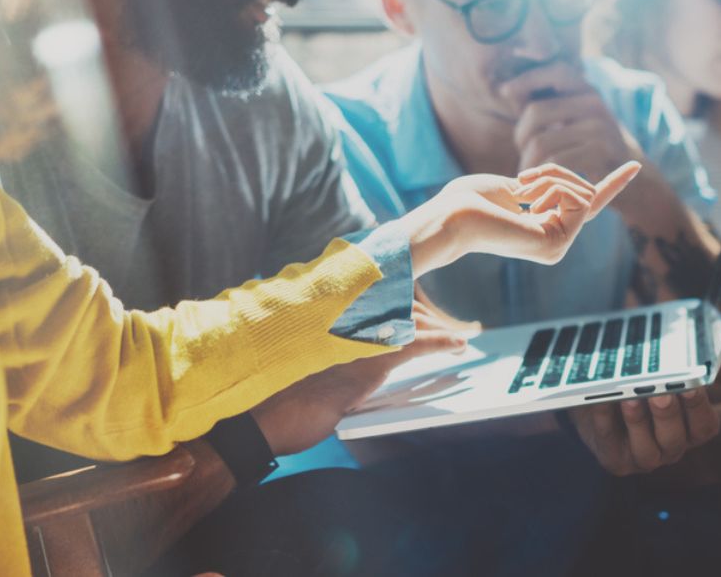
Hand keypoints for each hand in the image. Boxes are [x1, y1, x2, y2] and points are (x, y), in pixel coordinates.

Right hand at [251, 305, 468, 455]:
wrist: (259, 421)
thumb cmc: (273, 400)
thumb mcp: (302, 367)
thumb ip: (323, 352)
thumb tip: (335, 355)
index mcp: (330, 321)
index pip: (378, 300)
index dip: (404, 303)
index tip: (421, 309)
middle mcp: (346, 324)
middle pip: (400, 307)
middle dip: (427, 317)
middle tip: (448, 329)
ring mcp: (359, 341)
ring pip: (412, 322)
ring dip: (440, 329)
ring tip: (461, 337)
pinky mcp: (370, 364)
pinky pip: (416, 346)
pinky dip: (441, 343)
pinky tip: (459, 344)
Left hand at [401, 161, 641, 275]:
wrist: (453, 216)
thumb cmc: (471, 199)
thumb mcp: (516, 186)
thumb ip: (544, 187)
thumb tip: (571, 189)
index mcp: (545, 229)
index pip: (587, 204)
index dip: (612, 183)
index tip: (635, 164)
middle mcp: (556, 244)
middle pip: (584, 191)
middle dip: (556, 172)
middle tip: (523, 179)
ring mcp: (559, 248)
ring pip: (582, 193)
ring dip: (551, 178)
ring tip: (521, 191)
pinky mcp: (558, 244)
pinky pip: (577, 200)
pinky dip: (553, 188)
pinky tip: (529, 203)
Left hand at [500, 61, 639, 181]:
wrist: (632, 177)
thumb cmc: (590, 147)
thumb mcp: (573, 119)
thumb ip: (546, 105)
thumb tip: (507, 91)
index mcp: (587, 90)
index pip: (555, 71)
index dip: (527, 78)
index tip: (504, 92)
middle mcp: (595, 103)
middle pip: (537, 112)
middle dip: (520, 135)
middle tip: (521, 151)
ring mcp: (599, 127)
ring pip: (542, 142)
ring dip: (527, 160)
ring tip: (527, 170)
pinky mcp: (600, 153)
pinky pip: (555, 161)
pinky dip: (540, 173)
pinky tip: (539, 179)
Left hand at [569, 359, 720, 475]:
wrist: (603, 390)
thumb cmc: (651, 380)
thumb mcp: (684, 370)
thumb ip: (716, 370)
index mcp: (693, 430)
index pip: (705, 427)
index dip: (698, 408)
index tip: (691, 385)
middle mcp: (672, 449)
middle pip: (675, 440)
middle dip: (668, 417)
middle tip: (660, 393)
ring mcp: (643, 458)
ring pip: (646, 451)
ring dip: (638, 424)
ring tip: (629, 398)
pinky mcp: (614, 461)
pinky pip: (610, 445)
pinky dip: (604, 422)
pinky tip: (600, 400)